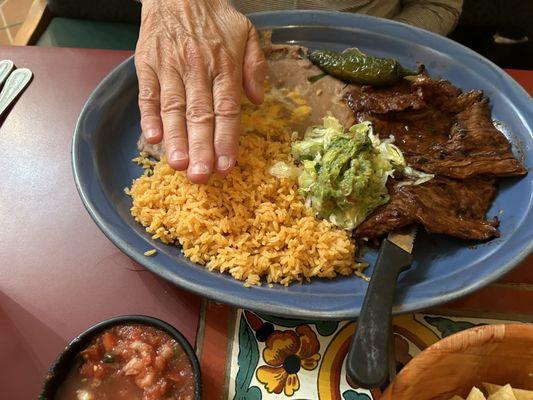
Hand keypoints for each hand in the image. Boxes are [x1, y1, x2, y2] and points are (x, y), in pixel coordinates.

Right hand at [135, 0, 265, 182]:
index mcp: (224, 65)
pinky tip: (153, 138)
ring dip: (175, 139)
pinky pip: (147, 93)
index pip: (226, 109)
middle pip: (200, 115)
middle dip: (200, 148)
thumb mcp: (246, 33)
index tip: (227, 167)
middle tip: (201, 176)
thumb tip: (258, 100)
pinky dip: (148, 116)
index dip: (226, 140)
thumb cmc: (214, 17)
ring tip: (178, 165)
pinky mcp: (147, 63)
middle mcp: (197, 69)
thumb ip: (255, 67)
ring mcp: (170, 66)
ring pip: (173, 108)